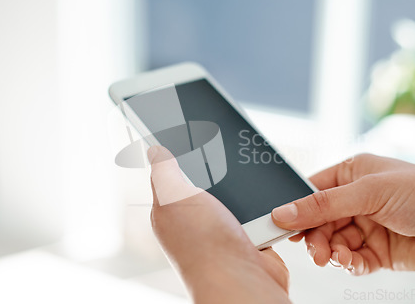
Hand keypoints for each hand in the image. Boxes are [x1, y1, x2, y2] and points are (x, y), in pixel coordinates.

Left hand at [148, 146, 290, 303]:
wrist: (242, 280)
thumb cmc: (203, 247)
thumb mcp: (174, 196)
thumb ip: (163, 171)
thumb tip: (155, 150)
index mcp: (171, 210)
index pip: (172, 174)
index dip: (179, 154)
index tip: (188, 133)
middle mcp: (195, 220)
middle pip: (207, 180)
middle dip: (217, 169)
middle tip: (222, 154)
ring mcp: (222, 228)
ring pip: (233, 194)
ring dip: (241, 188)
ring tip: (244, 180)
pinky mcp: (246, 234)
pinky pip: (255, 209)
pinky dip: (260, 205)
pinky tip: (259, 202)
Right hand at [271, 154, 414, 277]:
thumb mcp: (368, 192)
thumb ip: (323, 205)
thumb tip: (284, 211)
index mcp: (352, 173)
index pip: (313, 190)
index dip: (297, 207)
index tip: (282, 224)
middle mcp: (357, 198)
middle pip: (320, 220)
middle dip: (315, 236)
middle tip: (314, 250)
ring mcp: (366, 225)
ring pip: (332, 242)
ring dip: (330, 252)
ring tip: (335, 258)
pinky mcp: (376, 250)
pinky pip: (351, 259)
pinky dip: (348, 263)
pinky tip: (352, 262)